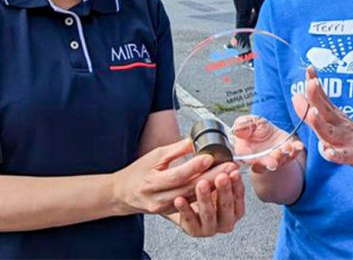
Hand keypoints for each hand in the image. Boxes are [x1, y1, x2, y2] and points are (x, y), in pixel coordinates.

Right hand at [116, 138, 238, 215]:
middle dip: (212, 178)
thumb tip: (196, 140)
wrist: (123, 194)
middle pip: (189, 189)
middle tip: (229, 166)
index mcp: (151, 182)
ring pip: (193, 198)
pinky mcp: (172, 212)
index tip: (210, 156)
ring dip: (213, 187)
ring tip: (229, 175)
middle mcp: (158, 198)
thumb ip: (176, 149)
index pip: (177, 175)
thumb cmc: (139, 171)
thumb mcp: (155, 155)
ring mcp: (165, 208)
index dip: (194, 166)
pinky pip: (192, 204)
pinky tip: (220, 186)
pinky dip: (206, 195)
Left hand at [173, 168, 244, 235]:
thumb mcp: (216, 180)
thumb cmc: (206, 190)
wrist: (187, 205)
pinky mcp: (193, 230)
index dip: (237, 184)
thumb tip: (231, 163)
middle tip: (221, 177)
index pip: (238, 197)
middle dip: (224, 191)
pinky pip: (189, 220)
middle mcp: (225, 221)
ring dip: (205, 198)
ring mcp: (210, 228)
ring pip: (209, 214)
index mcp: (235, 209)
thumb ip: (223, 173)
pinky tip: (180, 199)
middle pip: (226, 207)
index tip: (234, 172)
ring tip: (201, 184)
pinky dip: (184, 209)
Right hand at [232, 115, 303, 173]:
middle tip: (274, 162)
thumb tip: (237, 130)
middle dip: (269, 162)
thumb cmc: (255, 128)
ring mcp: (276, 158)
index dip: (249, 160)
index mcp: (247, 152)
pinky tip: (299, 145)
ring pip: (279, 160)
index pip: (246, 159)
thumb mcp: (247, 122)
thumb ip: (242, 125)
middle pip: (263, 164)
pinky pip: (293, 154)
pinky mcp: (288, 153)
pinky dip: (296, 150)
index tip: (252, 161)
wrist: (269, 131)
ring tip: (286, 148)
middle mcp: (261, 159)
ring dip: (283, 155)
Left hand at [292, 67, 352, 175]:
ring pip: (330, 133)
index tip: (309, 69)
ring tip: (312, 113)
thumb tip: (308, 82)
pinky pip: (343, 156)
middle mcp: (338, 125)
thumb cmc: (351, 132)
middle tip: (311, 83)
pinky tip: (327, 152)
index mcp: (333, 116)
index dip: (315, 86)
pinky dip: (335, 154)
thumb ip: (321, 100)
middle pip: (326, 110)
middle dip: (317, 97)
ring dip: (320, 124)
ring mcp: (345, 140)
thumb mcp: (336, 115)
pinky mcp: (352, 156)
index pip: (322, 98)